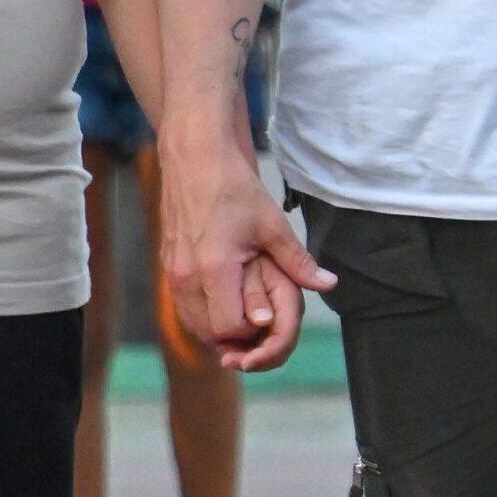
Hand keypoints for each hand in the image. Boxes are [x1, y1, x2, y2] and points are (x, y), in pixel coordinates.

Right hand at [159, 122, 336, 371]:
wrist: (196, 160)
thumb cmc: (235, 189)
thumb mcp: (273, 224)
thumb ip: (298, 261)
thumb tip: (328, 284)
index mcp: (213, 268)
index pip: (229, 327)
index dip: (252, 330)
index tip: (270, 316)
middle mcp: (186, 277)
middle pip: (208, 333)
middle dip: (236, 336)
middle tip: (262, 323)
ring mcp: (173, 274)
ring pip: (192, 324)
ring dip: (218, 328)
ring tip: (247, 315)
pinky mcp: (168, 268)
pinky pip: (183, 307)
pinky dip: (203, 314)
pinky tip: (226, 301)